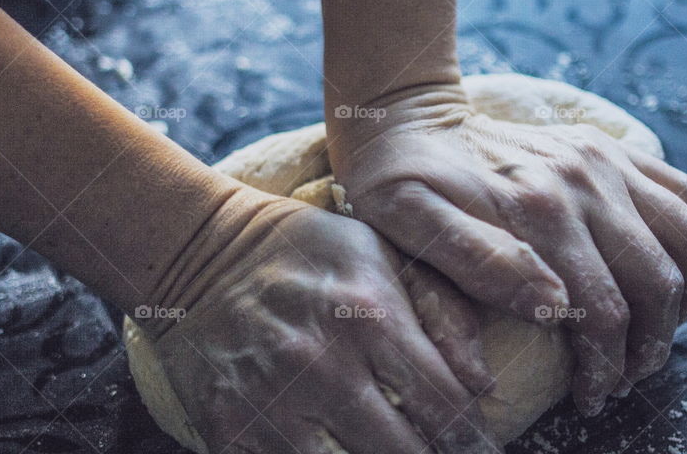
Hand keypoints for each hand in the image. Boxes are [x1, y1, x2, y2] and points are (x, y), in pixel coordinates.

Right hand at [151, 195, 495, 453]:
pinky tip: (330, 447)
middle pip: (402, 453)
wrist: (203, 252)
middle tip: (433, 450)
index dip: (471, 439)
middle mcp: (322, 363)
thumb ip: (441, 309)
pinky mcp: (228, 429)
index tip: (477, 448)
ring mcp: (271, 401)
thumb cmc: (308, 252)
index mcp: (369, 314)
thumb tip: (483, 383)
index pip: (444, 405)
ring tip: (378, 445)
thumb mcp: (380, 253)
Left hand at [328, 84, 686, 415]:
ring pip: (686, 240)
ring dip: (680, 299)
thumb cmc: (399, 182)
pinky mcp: (608, 147)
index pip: (603, 310)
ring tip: (648, 335)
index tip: (590, 395)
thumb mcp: (410, 224)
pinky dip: (684, 241)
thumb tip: (552, 308)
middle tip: (620, 378)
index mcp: (537, 207)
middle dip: (648, 346)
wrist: (406, 119)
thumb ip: (476, 264)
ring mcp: (602, 158)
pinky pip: (678, 194)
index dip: (605, 367)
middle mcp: (583, 178)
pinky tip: (655, 272)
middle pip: (656, 282)